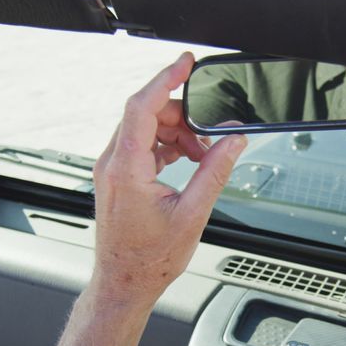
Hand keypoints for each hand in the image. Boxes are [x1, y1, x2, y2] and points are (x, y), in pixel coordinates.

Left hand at [90, 52, 246, 308]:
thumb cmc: (149, 259)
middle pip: (146, 114)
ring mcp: (112, 169)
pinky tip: (187, 161)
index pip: (142, 106)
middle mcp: (113, 164)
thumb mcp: (192, 214)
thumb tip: (233, 141)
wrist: (124, 282)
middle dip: (182, 117)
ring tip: (202, 156)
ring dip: (176, 133)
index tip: (185, 63)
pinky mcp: (118, 177)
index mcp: (127, 169)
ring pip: (145, 129)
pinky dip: (166, 146)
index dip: (165, 79)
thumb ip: (215, 172)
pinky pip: (141, 145)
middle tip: (209, 136)